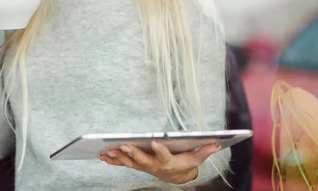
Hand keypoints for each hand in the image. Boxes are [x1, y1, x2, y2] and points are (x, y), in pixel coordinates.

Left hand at [98, 141, 219, 183]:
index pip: (164, 155)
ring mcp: (143, 166)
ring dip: (118, 157)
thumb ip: (204, 150)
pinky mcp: (136, 165)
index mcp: (168, 162)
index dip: (160, 149)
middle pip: (142, 160)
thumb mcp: (195, 159)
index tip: (155, 141)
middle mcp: (154, 165)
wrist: (174, 176)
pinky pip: (122, 163)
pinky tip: (102, 155)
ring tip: (107, 150)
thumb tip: (216, 142)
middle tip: (123, 145)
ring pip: (129, 162)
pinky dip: (112, 160)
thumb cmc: (184, 164)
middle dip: (132, 153)